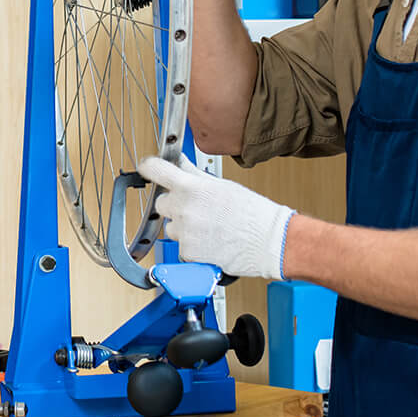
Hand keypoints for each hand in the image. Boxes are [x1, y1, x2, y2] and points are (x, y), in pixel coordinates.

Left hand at [138, 155, 293, 279]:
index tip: (147, 169)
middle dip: (174, 205)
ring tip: (209, 228)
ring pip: (170, 227)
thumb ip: (196, 175)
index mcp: (191, 187)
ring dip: (183, 227)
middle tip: (196, 209)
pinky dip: (192, 246)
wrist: (270, 242)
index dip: (149, 168)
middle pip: (161, 203)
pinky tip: (211, 242)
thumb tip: (181, 163)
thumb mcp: (223, 186)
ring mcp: (184, 232)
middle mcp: (183, 208)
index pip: (155, 170)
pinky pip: (181, 247)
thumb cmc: (253, 213)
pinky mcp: (188, 253)